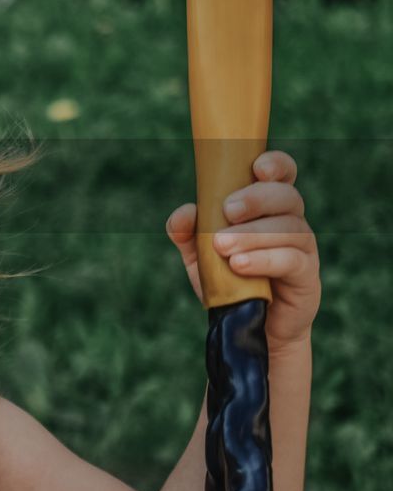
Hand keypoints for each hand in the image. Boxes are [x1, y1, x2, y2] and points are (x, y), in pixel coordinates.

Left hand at [165, 150, 319, 351]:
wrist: (249, 326)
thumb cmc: (228, 281)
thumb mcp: (200, 256)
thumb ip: (188, 233)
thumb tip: (183, 214)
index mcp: (267, 207)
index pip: (282, 174)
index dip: (275, 164)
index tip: (256, 167)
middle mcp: (290, 220)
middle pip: (286, 195)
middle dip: (256, 198)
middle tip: (227, 210)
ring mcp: (302, 247)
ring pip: (289, 227)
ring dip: (253, 234)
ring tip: (222, 247)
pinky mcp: (307, 275)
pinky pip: (292, 260)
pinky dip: (264, 260)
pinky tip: (240, 265)